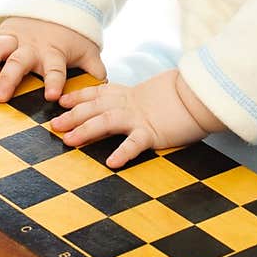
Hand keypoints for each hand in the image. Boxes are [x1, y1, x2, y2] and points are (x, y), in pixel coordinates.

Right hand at [0, 16, 106, 102]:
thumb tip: (105, 84)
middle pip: (19, 61)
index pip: (55, 68)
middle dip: (9, 79)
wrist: (56, 5)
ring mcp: (15, 39)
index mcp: (54, 52)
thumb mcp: (88, 49)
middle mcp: (32, 46)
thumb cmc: (71, 37)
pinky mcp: (1, 34)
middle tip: (0, 98)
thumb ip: (94, 68)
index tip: (52, 96)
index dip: (54, 81)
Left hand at [50, 68, 209, 168]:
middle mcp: (130, 104)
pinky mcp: (154, 132)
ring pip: (106, 121)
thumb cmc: (183, 98)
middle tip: (54, 125)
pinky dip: (122, 152)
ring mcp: (140, 118)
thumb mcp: (155, 96)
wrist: (203, 95)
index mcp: (130, 94)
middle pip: (95, 107)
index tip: (63, 101)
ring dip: (86, 130)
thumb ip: (140, 101)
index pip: (99, 93)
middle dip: (73, 116)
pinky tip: (111, 163)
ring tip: (69, 141)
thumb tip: (128, 109)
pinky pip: (135, 143)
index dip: (79, 96)